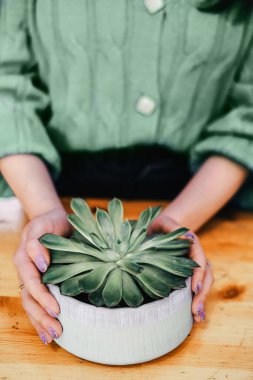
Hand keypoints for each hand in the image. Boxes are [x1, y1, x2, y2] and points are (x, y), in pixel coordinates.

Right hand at [13, 207, 72, 343]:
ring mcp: (29, 278)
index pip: (31, 281)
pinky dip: (40, 319)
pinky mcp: (37, 282)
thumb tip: (41, 264)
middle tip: (58, 329)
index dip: (42, 296)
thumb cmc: (51, 222)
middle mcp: (25, 271)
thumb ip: (39, 242)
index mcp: (24, 258)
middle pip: (29, 298)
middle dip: (42, 316)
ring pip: (31, 304)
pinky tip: (47, 333)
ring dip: (41, 321)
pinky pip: (35, 303)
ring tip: (54, 336)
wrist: (52, 219)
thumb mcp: (45, 225)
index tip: (56, 308)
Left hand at [148, 212, 213, 322]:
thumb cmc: (160, 226)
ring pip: (204, 285)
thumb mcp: (164, 223)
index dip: (199, 275)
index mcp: (193, 246)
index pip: (200, 262)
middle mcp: (197, 258)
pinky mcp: (188, 276)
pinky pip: (196, 289)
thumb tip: (188, 238)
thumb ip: (173, 228)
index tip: (195, 288)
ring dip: (201, 301)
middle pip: (206, 277)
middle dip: (202, 294)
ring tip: (197, 318)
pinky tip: (194, 316)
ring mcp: (194, 268)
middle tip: (196, 311)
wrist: (159, 229)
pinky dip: (196, 301)